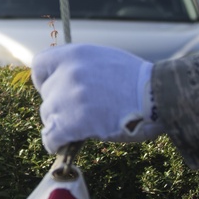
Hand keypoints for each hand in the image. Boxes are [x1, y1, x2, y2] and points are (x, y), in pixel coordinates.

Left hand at [31, 43, 162, 153]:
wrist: (158, 95)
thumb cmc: (138, 80)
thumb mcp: (105, 58)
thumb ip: (82, 66)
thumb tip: (65, 81)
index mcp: (75, 54)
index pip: (40, 65)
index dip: (45, 80)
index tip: (54, 90)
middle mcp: (68, 72)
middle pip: (47, 95)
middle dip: (59, 105)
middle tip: (79, 113)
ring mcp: (69, 97)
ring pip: (48, 116)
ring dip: (61, 124)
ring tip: (79, 128)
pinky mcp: (73, 122)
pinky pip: (51, 137)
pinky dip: (55, 143)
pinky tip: (63, 145)